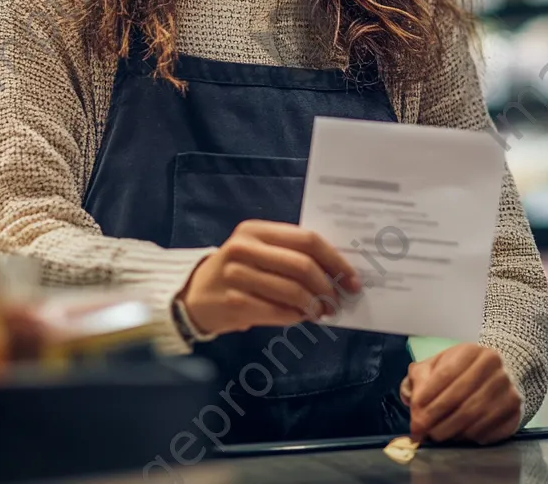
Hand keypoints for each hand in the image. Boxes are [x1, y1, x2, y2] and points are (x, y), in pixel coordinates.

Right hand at [178, 220, 361, 335]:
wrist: (195, 294)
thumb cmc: (239, 270)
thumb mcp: (260, 250)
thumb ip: (291, 254)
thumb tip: (337, 272)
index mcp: (257, 230)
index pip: (306, 240)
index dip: (334, 259)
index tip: (352, 278)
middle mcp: (245, 248)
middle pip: (301, 265)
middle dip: (327, 285)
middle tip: (337, 301)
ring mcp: (236, 275)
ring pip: (291, 290)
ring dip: (313, 305)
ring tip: (322, 312)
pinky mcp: (233, 302)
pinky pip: (276, 311)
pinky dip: (295, 317)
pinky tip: (301, 318)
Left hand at [400, 343, 522, 444]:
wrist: (503, 372)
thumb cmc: (463, 371)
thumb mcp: (440, 364)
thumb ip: (420, 377)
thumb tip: (411, 399)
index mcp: (471, 350)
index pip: (445, 374)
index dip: (426, 397)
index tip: (413, 416)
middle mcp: (493, 366)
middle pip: (458, 398)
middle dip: (434, 418)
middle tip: (421, 432)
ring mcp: (507, 388)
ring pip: (472, 417)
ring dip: (449, 431)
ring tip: (436, 435)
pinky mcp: (514, 410)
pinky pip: (487, 431)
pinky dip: (468, 438)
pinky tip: (458, 436)